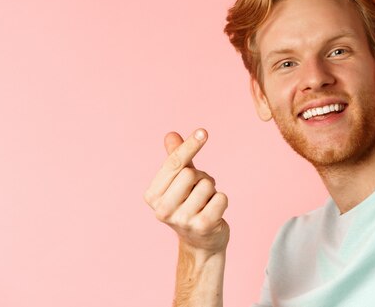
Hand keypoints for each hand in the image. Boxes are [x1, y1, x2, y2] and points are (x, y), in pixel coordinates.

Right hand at [144, 129, 229, 256]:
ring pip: (207, 185)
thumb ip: (176, 158)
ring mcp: (181, 220)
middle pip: (191, 173)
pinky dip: (222, 200)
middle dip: (201, 177)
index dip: (190, 146)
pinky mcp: (202, 226)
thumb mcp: (180, 181)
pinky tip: (214, 212)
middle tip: (199, 192)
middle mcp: (162, 209)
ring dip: (212, 190)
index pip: (173, 163)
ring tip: (205, 203)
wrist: (200, 242)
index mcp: (152, 195)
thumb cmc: (189, 205)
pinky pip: (221, 198)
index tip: (204, 132)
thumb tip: (171, 135)